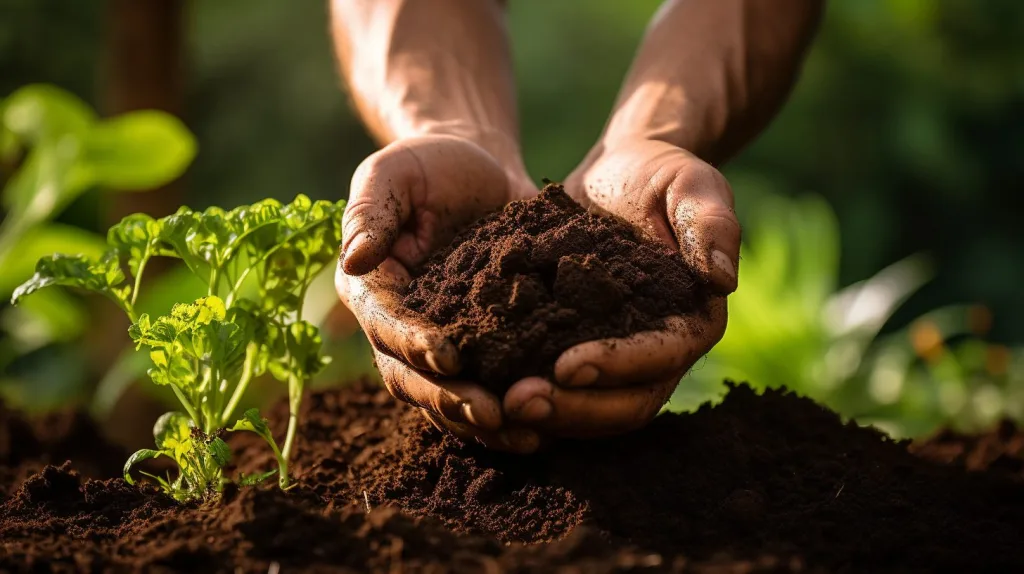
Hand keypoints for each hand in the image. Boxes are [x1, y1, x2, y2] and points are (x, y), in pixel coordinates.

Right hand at [335, 134, 540, 451]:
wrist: (481, 169)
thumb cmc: (431, 163)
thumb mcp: (395, 172)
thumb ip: (371, 210)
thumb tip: (354, 258)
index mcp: (370, 288)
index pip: (385, 325)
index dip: (412, 343)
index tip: (448, 357)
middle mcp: (396, 327)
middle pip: (412, 377)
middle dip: (449, 400)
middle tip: (491, 413)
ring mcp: (437, 344)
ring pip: (447, 397)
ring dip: (480, 422)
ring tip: (524, 433)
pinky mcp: (480, 349)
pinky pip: (487, 388)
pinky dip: (508, 411)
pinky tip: (545, 425)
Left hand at [502, 138, 737, 437]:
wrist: (614, 174)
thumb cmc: (659, 173)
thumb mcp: (691, 184)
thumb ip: (712, 224)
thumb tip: (722, 279)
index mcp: (691, 322)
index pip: (661, 359)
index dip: (616, 368)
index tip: (566, 365)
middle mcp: (658, 354)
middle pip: (625, 405)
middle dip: (574, 409)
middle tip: (519, 403)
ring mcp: (615, 359)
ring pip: (589, 408)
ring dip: (548, 414)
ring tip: (498, 405)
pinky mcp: (575, 349)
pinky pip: (557, 389)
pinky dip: (526, 395)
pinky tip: (484, 391)